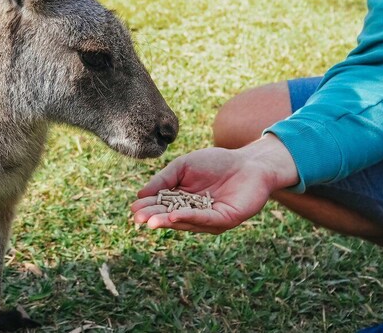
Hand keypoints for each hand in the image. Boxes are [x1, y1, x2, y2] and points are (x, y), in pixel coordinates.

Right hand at [131, 135, 298, 233]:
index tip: (133, 209)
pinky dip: (189, 218)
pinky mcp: (225, 219)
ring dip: (168, 221)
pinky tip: (175, 215)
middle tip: (138, 219)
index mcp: (183, 200)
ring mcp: (209, 218)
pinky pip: (205, 219)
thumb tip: (141, 195)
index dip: (148, 208)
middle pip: (171, 217)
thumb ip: (164, 179)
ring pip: (186, 221)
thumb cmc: (215, 162)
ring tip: (151, 221)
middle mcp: (194, 213)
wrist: (249, 162)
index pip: (162, 205)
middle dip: (155, 218)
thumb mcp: (183, 167)